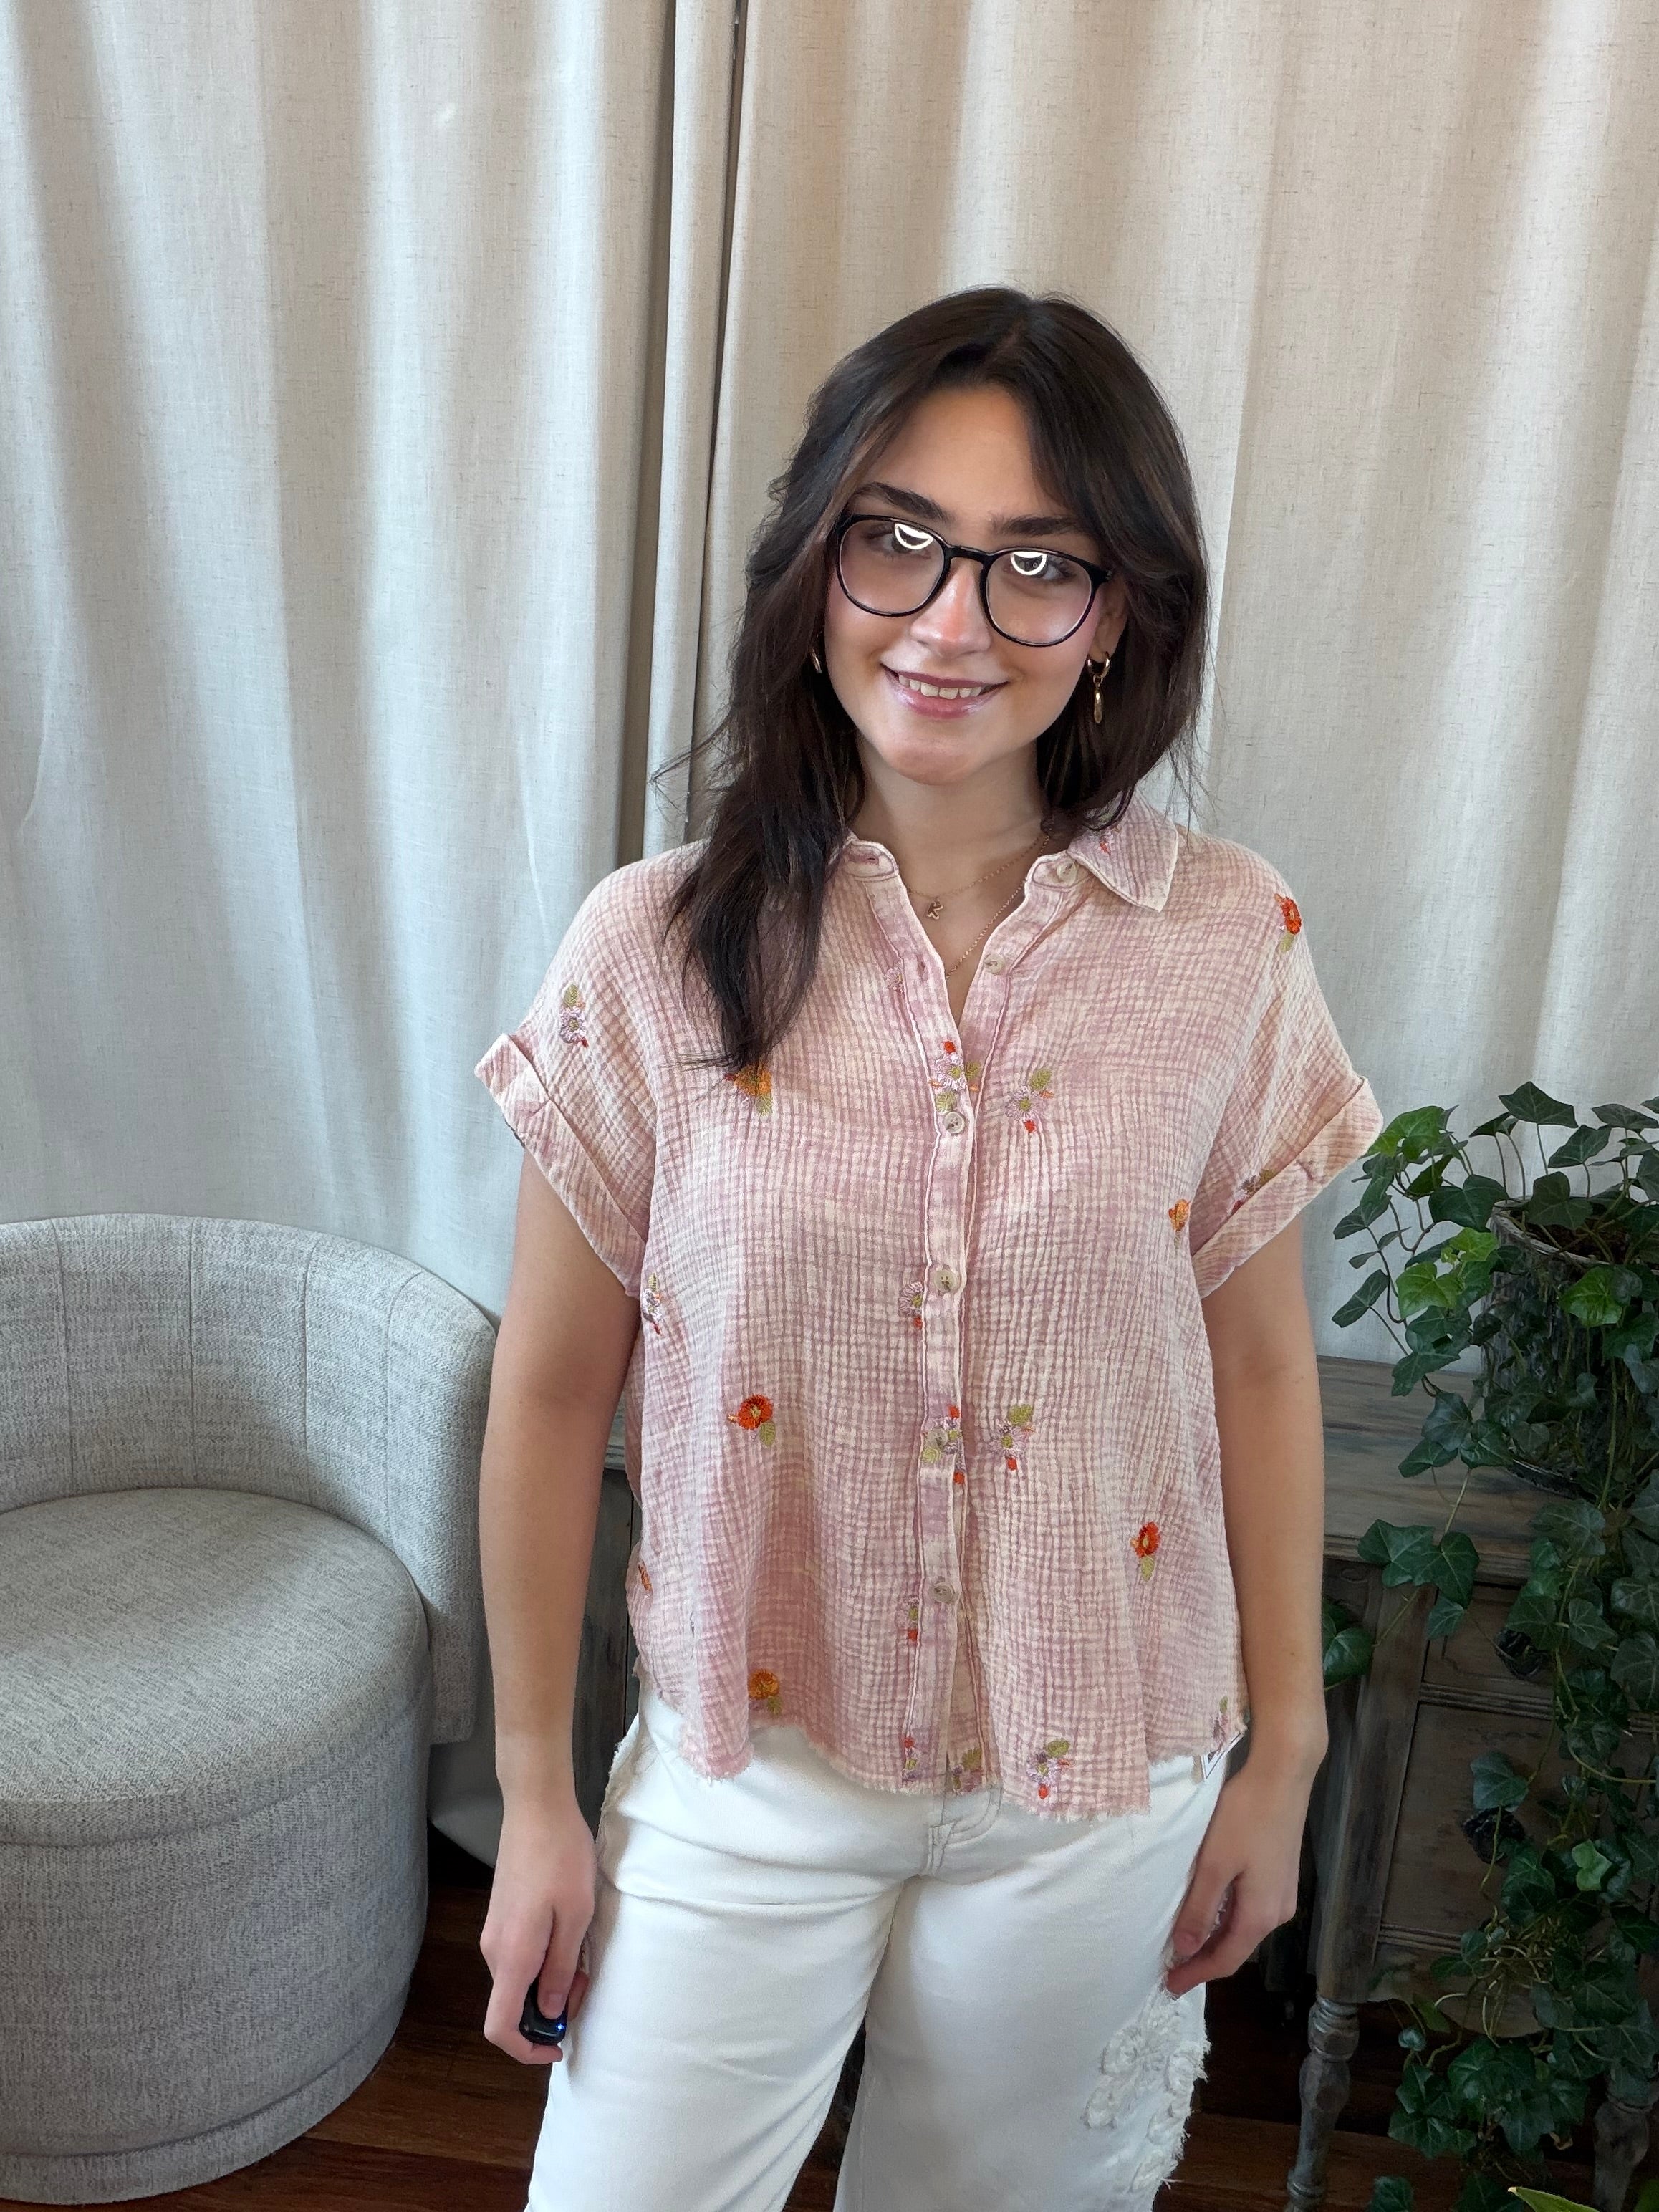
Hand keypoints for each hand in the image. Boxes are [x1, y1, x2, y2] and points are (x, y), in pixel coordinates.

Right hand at [479, 1791, 598, 2064]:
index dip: (526, 2049)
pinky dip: (543, 1964)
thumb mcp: (575, 1916)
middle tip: (586, 1987)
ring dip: (549, 1985)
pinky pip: (519, 1959)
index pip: (500, 2026)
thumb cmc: (561, 1858)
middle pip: (511, 2006)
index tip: (558, 2047)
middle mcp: (493, 1951)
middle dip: (549, 2012)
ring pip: (518, 1981)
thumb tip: (550, 2013)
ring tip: (583, 1959)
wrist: (536, 1807)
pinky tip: (569, 1940)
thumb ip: (561, 1969)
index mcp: (511, 1956)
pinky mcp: (502, 1918)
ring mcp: (495, 1933)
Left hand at [1163, 1747, 1318, 1998]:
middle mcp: (1278, 1912)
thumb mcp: (1214, 1863)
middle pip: (1237, 1947)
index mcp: (1261, 1915)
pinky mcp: (1281, 1875)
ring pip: (1244, 1929)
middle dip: (1205, 1960)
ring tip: (1185, 1944)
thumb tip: (1185, 1950)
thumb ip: (1201, 1908)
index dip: (1197, 1975)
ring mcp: (1283, 1894)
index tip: (1170, 1986)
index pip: (1226, 1959)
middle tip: (1172, 1969)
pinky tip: (1211, 1912)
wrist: (1283, 1776)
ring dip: (1216, 1939)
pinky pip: (1251, 1910)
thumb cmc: (1246, 1816)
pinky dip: (1228, 1919)